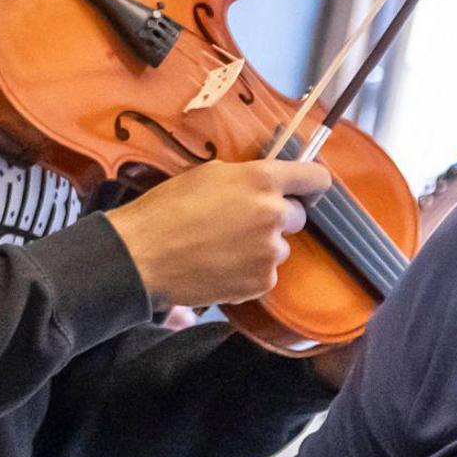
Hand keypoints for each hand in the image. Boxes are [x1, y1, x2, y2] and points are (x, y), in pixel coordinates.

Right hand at [107, 159, 332, 313]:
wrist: (141, 255)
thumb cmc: (165, 210)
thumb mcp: (207, 175)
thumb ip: (246, 178)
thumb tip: (266, 184)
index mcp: (261, 180)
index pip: (316, 178)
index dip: (311, 184)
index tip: (305, 191)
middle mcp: (273, 214)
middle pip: (297, 216)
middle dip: (275, 218)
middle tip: (239, 223)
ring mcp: (269, 251)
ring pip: (278, 247)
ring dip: (259, 248)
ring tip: (221, 249)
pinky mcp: (261, 282)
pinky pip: (264, 273)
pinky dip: (247, 272)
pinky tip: (218, 267)